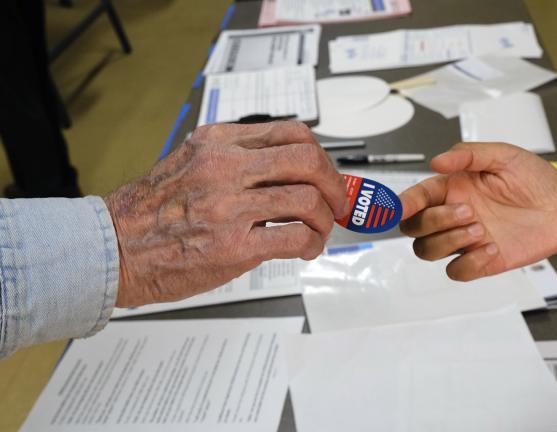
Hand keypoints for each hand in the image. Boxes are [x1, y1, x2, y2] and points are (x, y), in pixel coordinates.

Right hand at [105, 122, 346, 306]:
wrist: (113, 249)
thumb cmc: (150, 212)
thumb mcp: (190, 163)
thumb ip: (235, 160)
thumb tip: (288, 172)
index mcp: (218, 142)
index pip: (291, 133)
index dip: (321, 155)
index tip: (328, 174)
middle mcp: (225, 167)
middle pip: (307, 161)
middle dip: (335, 184)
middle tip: (339, 202)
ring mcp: (229, 206)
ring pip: (308, 200)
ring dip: (326, 219)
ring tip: (319, 231)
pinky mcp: (233, 246)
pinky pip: (295, 237)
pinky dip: (313, 244)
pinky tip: (306, 249)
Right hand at [399, 142, 556, 280]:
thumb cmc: (536, 181)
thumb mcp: (504, 155)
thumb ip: (469, 155)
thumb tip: (436, 161)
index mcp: (453, 188)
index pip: (416, 197)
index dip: (403, 203)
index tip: (399, 206)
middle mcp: (453, 214)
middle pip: (414, 228)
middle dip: (433, 221)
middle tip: (467, 211)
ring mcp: (465, 240)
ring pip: (428, 251)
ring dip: (448, 240)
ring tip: (480, 228)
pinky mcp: (480, 261)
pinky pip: (456, 271)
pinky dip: (468, 262)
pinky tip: (491, 248)